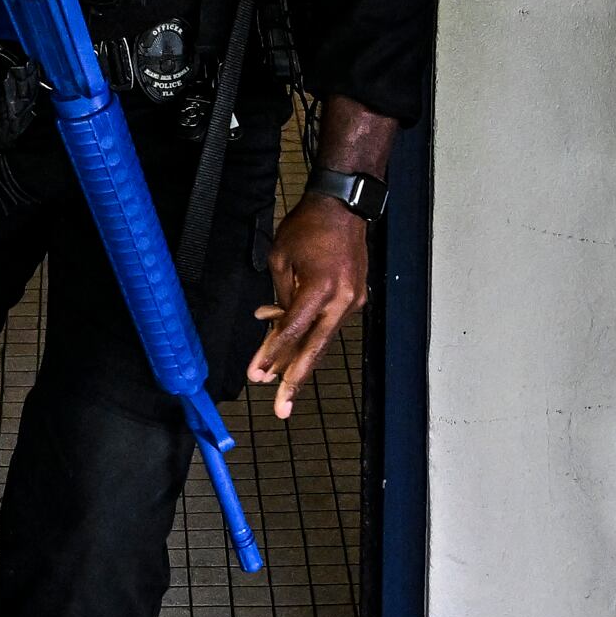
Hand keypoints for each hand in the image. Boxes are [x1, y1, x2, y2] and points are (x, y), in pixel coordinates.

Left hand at [247, 193, 368, 420]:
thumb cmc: (307, 228)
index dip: (273, 356)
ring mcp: (353, 301)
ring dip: (298, 356)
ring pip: (321, 338)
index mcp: (319, 289)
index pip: (293, 332)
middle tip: (281, 409)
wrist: (344, 207)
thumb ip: (281, 297)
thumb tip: (276, 326)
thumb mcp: (282, 259)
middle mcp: (341, 300)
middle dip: (294, 380)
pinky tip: (288, 337)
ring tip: (276, 379)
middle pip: (314, 349)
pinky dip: (311, 332)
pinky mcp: (357, 298)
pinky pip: (329, 323)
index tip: (258, 376)